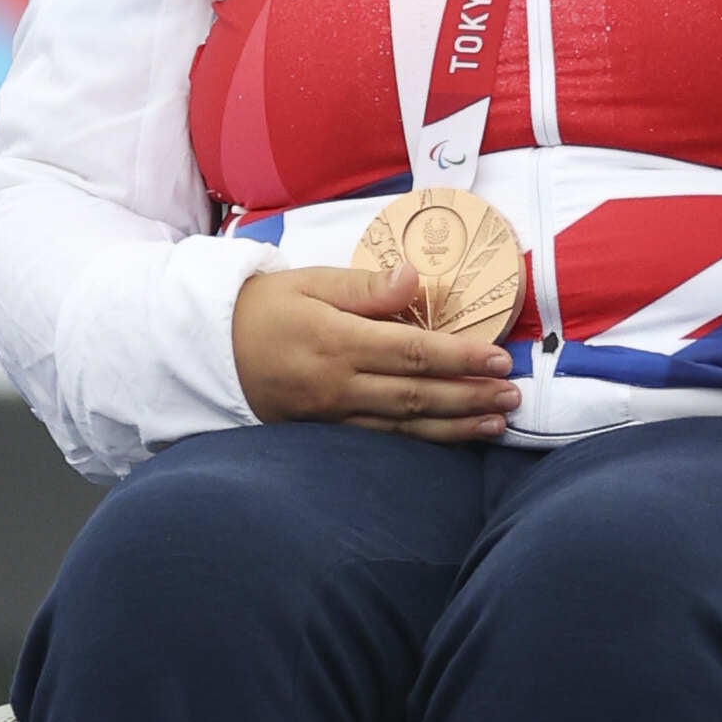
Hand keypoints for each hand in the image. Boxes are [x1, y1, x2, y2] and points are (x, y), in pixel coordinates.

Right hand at [232, 260, 523, 439]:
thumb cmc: (264, 306)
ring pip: (404, 425)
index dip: (460, 358)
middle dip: (470, 396)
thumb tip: (417, 279)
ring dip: (455, 426)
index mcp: (337, 340)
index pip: (413, 352)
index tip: (498, 359)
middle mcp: (338, 383)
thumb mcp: (310, 282)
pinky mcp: (324, 432)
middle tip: (513, 395)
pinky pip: (381, 440)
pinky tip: (450, 439)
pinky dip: (420, 441)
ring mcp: (331, 414)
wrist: (208, 349)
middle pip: (416, 394)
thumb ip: (366, 288)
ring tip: (496, 423)